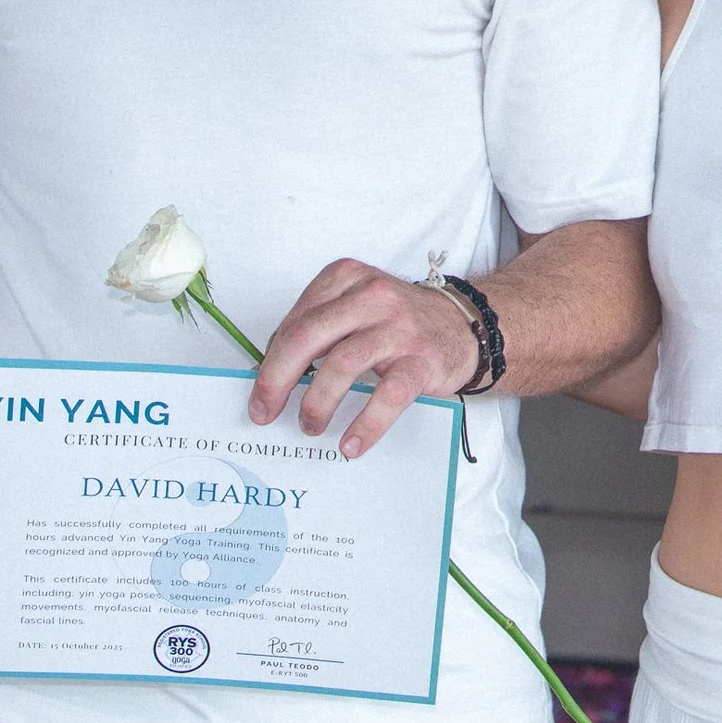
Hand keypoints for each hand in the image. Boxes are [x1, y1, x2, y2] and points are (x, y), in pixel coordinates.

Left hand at [248, 259, 479, 457]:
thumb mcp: (354, 308)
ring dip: (317, 403)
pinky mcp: (421, 360)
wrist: (462, 325)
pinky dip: (364, 424)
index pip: (296, 321)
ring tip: (310, 425)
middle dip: (278, 379)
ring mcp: (398, 327)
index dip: (270, 361)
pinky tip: (350, 444)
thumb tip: (268, 371)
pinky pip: (387, 396)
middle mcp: (371, 296)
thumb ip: (316, 330)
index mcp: (346, 278)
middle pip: (308, 336)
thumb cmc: (396, 322)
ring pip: (342, 364)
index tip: (260, 392)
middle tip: (265, 412)